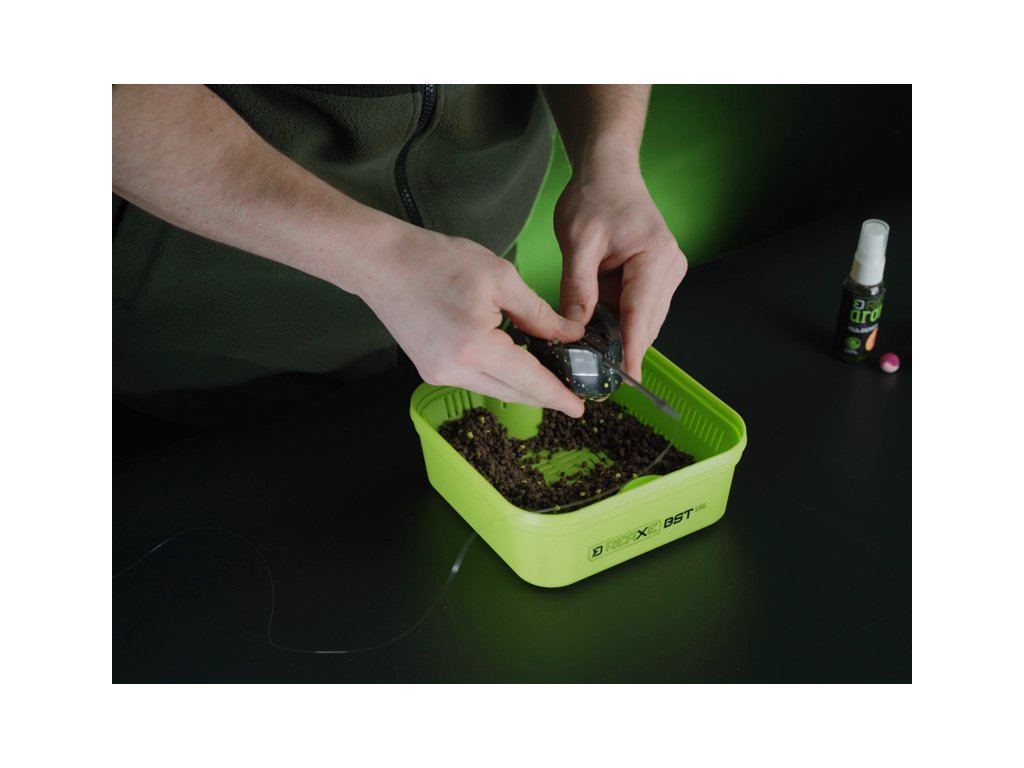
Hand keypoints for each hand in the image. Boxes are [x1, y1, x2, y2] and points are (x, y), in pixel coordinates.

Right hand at [361, 223, 586, 416]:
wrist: (380, 263)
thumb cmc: (436, 261)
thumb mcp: (499, 277)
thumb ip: (538, 313)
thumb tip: (569, 335)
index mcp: (475, 348)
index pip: (529, 380)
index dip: (558, 395)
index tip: (580, 408)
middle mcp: (454, 371)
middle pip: (513, 392)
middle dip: (544, 394)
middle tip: (572, 390)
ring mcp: (438, 374)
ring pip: (494, 389)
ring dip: (522, 385)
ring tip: (549, 375)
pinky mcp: (430, 370)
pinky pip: (475, 380)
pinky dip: (498, 375)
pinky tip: (514, 362)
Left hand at [554, 158, 686, 380]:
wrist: (609, 172)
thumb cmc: (594, 197)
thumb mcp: (577, 242)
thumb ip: (577, 287)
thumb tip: (573, 328)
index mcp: (655, 257)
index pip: (640, 314)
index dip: (631, 349)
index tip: (626, 378)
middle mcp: (669, 268)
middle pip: (646, 323)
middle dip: (621, 348)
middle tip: (591, 372)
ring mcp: (667, 274)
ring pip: (644, 321)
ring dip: (619, 335)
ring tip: (589, 350)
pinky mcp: (658, 277)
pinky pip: (638, 310)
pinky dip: (619, 322)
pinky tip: (597, 328)